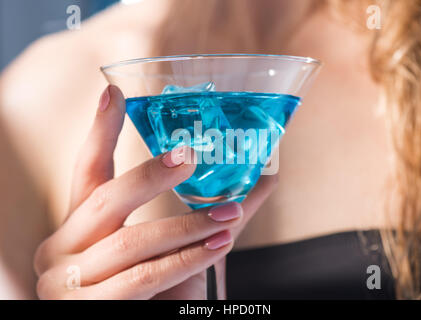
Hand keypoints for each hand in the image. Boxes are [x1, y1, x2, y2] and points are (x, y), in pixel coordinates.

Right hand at [33, 85, 276, 298]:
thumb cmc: (154, 291)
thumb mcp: (174, 247)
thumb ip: (211, 212)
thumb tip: (262, 177)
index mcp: (78, 229)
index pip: (86, 172)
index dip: (100, 132)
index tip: (114, 94)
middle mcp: (61, 251)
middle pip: (105, 200)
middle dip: (149, 175)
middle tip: (189, 156)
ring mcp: (66, 284)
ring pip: (133, 242)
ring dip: (186, 226)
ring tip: (228, 213)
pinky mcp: (89, 311)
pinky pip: (144, 278)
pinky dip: (185, 259)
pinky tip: (217, 245)